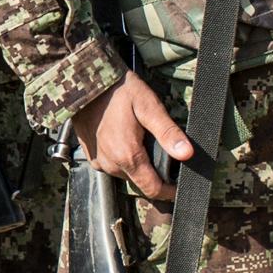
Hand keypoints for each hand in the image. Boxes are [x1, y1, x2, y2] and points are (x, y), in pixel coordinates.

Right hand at [72, 70, 192, 201]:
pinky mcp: (91, 156)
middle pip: (141, 181)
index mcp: (127, 156)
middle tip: (163, 151)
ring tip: (143, 141)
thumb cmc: (118, 91)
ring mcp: (99, 162)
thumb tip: (187, 154)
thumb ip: (167, 132)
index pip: (153, 189)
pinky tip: (125, 138)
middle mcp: (111, 164)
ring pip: (126, 173)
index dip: (169, 191)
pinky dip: (122, 158)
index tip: (180, 184)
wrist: (85, 81)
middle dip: (154, 173)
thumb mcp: (148, 106)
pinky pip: (113, 165)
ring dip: (138, 164)